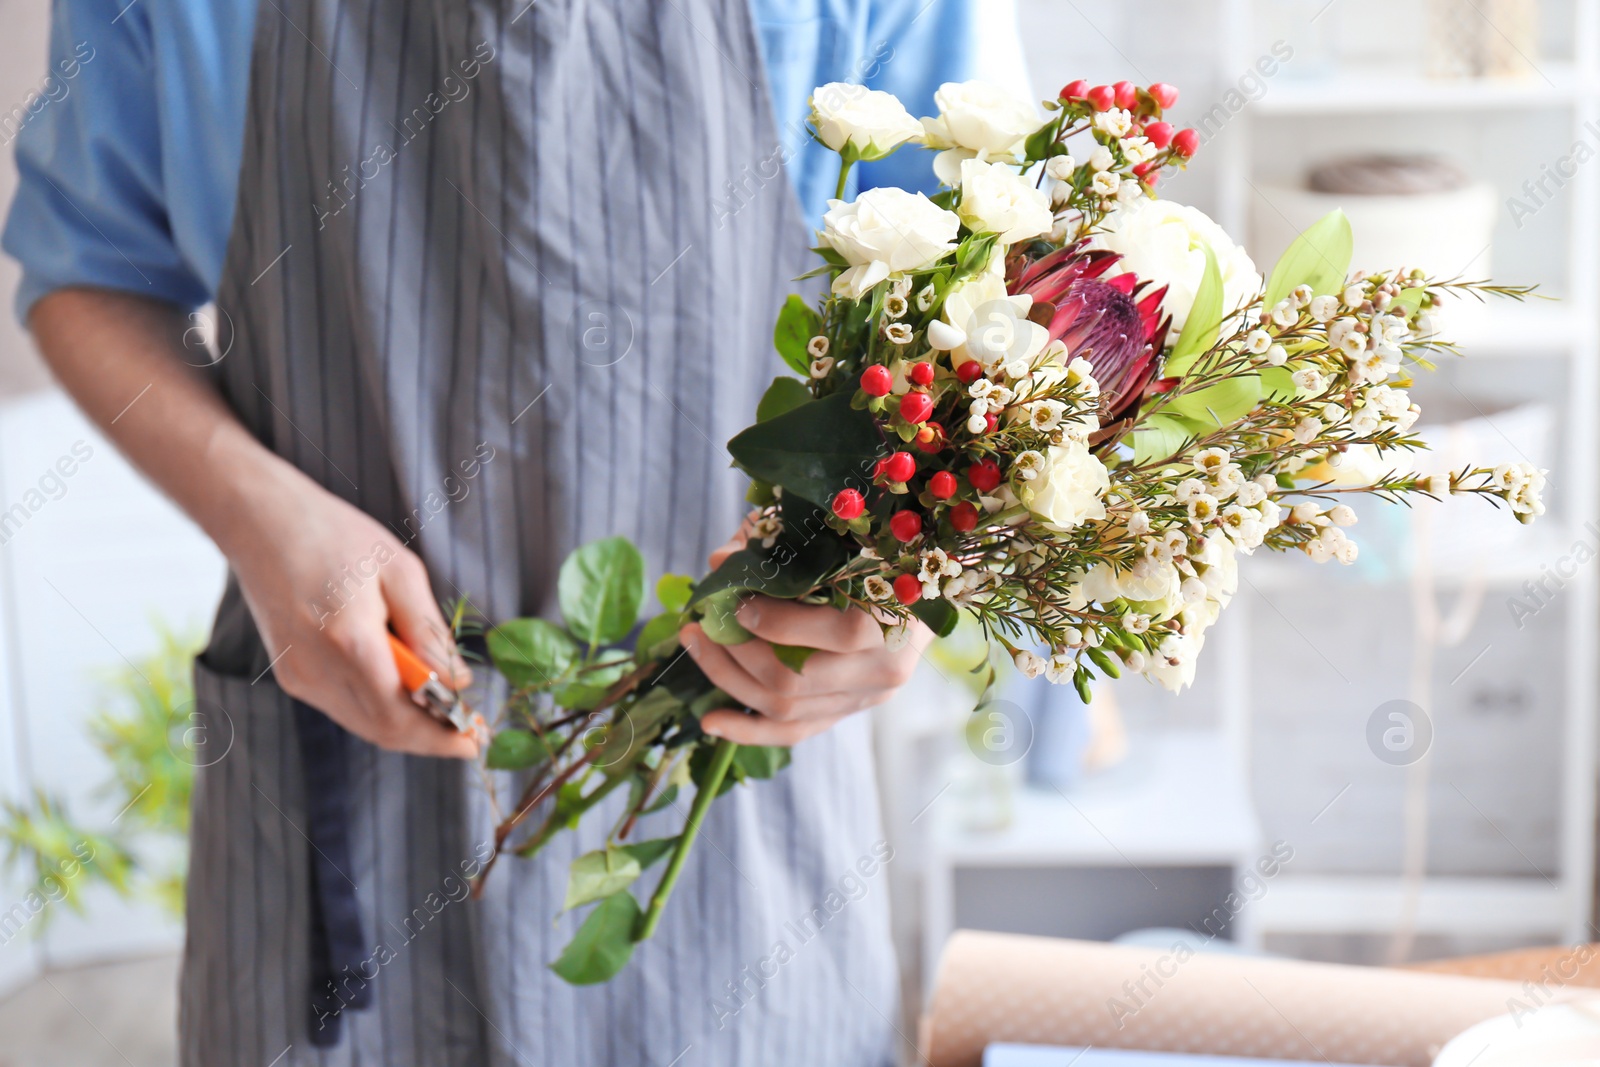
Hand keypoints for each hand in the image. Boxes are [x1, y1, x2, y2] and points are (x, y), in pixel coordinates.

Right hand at [227, 472, 478, 758]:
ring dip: (407, 726)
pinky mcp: (291, 675)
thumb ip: (429, 633)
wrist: (261, 522)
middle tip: (470, 733)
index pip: (401, 716)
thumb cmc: (335, 536)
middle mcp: (318, 671)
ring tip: (446, 712)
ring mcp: (299, 678)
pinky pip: (345, 708)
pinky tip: (406, 692)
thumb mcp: (400, 572)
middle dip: (431, 739)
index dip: (442, 736)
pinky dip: (380, 710)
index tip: (477, 740)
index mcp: (350, 642)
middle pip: (383, 731)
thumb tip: (458, 683)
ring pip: (364, 724)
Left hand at [680, 522, 931, 744]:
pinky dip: (747, 730)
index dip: (776, 621)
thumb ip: (781, 547)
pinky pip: (792, 732)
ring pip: (786, 708)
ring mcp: (864, 698)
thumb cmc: (875, 554)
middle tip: (700, 626)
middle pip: (796, 679)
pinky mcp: (845, 712)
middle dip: (736, 654)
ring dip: (730, 681)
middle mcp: (882, 669)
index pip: (836, 633)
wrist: (917, 595)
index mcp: (895, 620)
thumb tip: (719, 562)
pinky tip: (709, 721)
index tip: (736, 600)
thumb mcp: (837, 539)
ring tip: (696, 648)